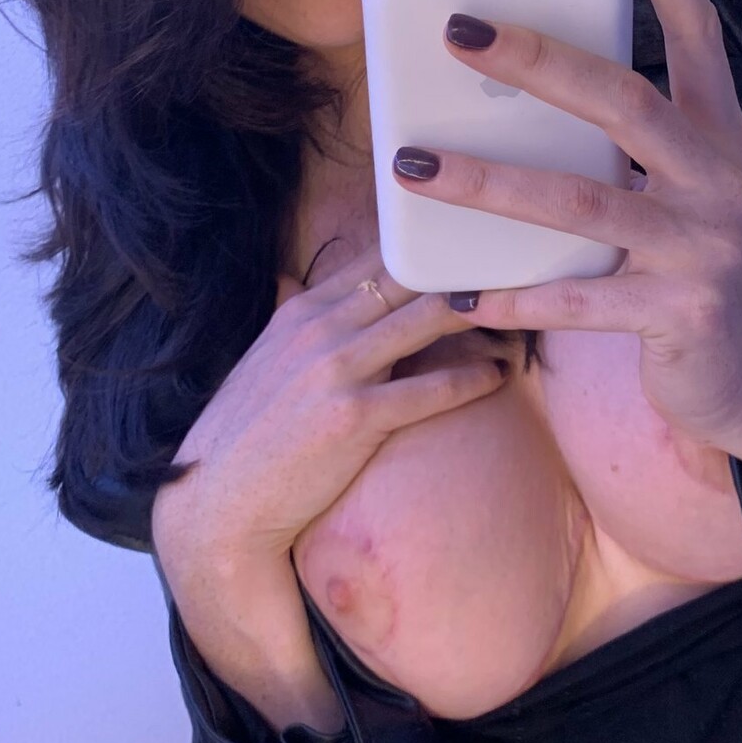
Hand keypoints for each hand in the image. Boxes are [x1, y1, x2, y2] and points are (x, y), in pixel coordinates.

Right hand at [151, 241, 508, 572]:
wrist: (219, 504)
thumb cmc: (247, 436)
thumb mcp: (262, 360)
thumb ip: (287, 315)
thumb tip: (289, 280)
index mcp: (302, 310)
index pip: (378, 255)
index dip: (430, 244)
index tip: (472, 238)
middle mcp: (321, 329)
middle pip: (410, 277)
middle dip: (464, 267)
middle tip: (514, 261)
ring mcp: (337, 371)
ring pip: (427, 320)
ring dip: (481, 312)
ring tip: (523, 308)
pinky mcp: (354, 417)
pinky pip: (430, 390)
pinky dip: (473, 378)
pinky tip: (501, 374)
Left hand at [388, 0, 741, 470]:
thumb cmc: (693, 259)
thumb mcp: (681, 182)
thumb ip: (633, 130)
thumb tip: (542, 71)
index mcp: (718, 134)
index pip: (699, 36)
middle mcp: (718, 179)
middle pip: (624, 101)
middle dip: (538, 61)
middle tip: (459, 30)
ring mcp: (701, 247)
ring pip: (582, 202)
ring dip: (490, 182)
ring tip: (417, 161)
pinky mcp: (677, 315)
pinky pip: (578, 301)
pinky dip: (515, 298)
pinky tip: (460, 291)